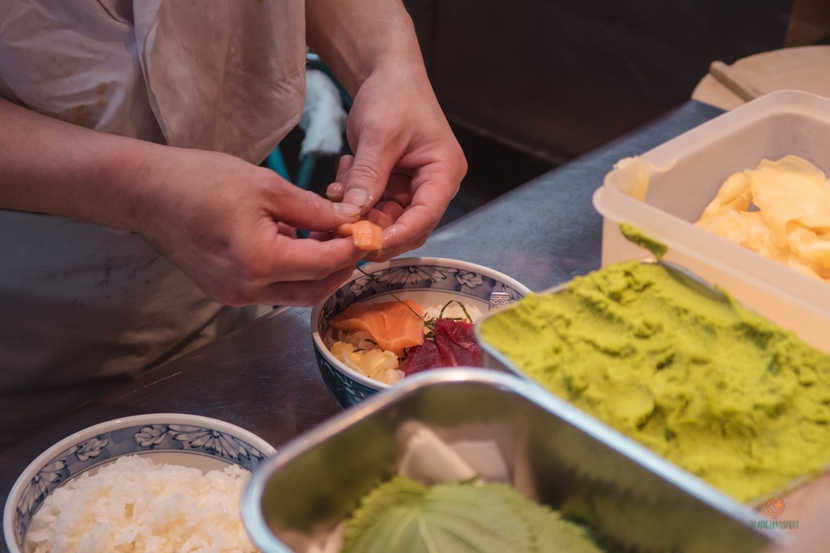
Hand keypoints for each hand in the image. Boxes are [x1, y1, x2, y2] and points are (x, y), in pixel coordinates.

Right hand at [134, 146, 365, 305]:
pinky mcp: (225, 293)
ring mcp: (234, 296)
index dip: (351, 248)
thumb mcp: (266, 185)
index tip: (366, 232)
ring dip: (316, 272)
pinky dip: (291, 272)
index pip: (324, 263)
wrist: (146, 193)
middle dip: (339, 267)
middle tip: (351, 239)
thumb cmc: (201, 180)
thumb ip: (313, 208)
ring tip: (324, 237)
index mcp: (260, 261)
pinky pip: (272, 290)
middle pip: (314, 289)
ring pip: (294, 294)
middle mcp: (248, 289)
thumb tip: (348, 218)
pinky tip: (292, 242)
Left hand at [326, 62, 467, 260]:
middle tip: (342, 231)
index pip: (427, 215)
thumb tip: (354, 214)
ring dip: (360, 215)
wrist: (385, 74)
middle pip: (409, 226)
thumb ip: (368, 176)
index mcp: (444, 171)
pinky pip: (373, 207)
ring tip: (337, 193)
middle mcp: (433, 185)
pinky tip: (341, 182)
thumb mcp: (379, 135)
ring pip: (387, 221)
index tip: (368, 243)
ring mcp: (412, 188)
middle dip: (375, 229)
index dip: (399, 234)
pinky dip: (354, 202)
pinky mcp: (393, 187)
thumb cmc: (393, 95)